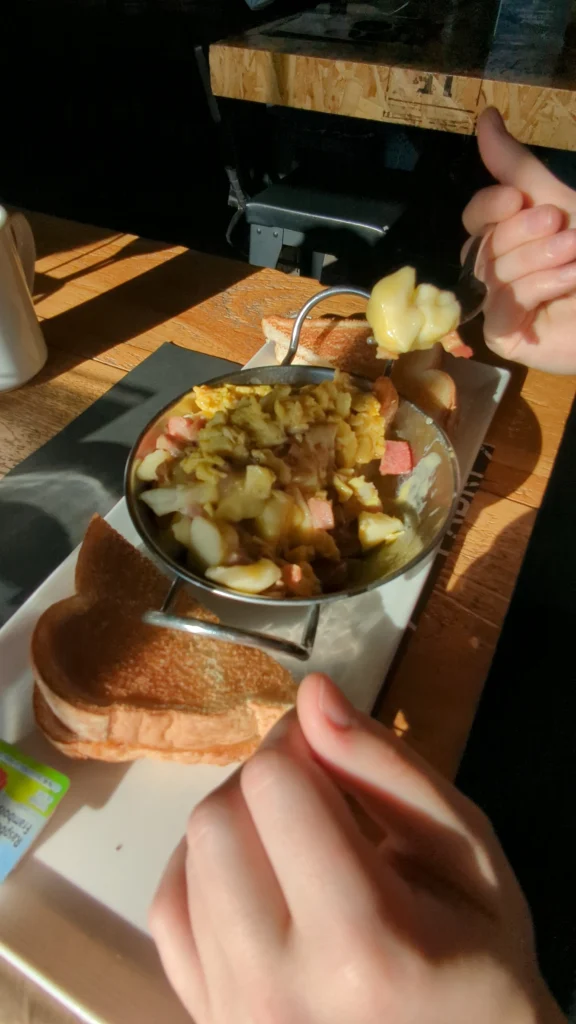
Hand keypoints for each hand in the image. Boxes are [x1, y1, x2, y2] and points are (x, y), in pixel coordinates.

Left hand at [150, 673, 564, 1023]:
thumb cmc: (479, 957)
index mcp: (362, 939)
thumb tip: (312, 694)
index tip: (329, 749)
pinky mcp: (207, 1018)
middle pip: (218, 818)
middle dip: (265, 780)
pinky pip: (168, 908)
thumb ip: (386, 766)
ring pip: (191, 857)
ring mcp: (233, 1012)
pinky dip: (204, 869)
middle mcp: (279, 985)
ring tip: (296, 840)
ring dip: (238, 821)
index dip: (299, 744)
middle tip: (318, 793)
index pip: (274, 786)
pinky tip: (256, 872)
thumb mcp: (462, 849)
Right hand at [463, 108, 575, 372]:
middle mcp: (498, 270)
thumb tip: (485, 116)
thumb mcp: (559, 201)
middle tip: (563, 230)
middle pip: (480, 243)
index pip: (474, 216)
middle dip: (522, 232)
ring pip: (491, 272)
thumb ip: (517, 168)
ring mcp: (498, 306)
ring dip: (537, 259)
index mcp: (509, 237)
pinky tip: (566, 284)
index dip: (489, 205)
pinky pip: (500, 305)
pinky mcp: (503, 337)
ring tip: (575, 258)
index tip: (518, 198)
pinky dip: (536, 288)